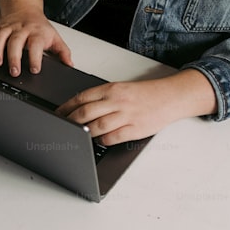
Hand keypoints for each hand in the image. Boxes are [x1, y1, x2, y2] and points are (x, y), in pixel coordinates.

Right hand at [0, 0, 72, 76]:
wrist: (26, 8)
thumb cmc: (40, 27)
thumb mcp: (55, 38)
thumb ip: (63, 52)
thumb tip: (69, 65)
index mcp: (37, 32)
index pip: (36, 44)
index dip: (35, 57)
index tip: (34, 70)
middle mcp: (22, 28)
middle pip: (16, 41)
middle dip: (14, 57)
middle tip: (14, 72)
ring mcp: (9, 27)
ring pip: (1, 36)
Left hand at [56, 69, 217, 145]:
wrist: (172, 96)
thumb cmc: (146, 94)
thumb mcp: (122, 89)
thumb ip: (103, 97)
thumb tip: (80, 107)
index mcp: (112, 89)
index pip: (82, 98)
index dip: (66, 107)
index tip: (57, 114)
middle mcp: (117, 101)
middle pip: (85, 113)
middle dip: (70, 122)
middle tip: (62, 128)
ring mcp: (126, 115)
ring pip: (96, 126)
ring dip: (84, 133)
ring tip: (78, 136)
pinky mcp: (135, 128)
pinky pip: (112, 137)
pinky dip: (102, 140)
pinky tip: (99, 140)